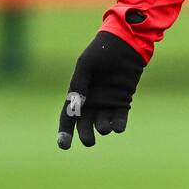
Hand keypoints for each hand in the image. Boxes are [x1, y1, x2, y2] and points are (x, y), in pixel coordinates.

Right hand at [57, 32, 145, 149]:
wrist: (125, 43)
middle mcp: (91, 100)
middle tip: (89, 142)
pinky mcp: (123, 101)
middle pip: (85, 124)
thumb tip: (75, 107)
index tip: (64, 145)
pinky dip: (118, 125)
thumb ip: (79, 84)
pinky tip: (117, 128)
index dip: (64, 132)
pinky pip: (119, 118)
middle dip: (86, 135)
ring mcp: (107, 102)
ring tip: (105, 127)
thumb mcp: (86, 65)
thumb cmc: (101, 51)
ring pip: (102, 123)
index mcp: (77, 93)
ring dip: (103, 128)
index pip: (68, 116)